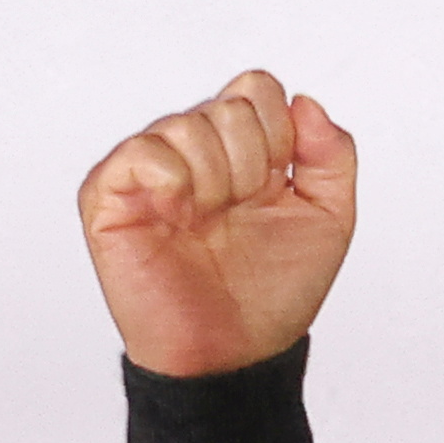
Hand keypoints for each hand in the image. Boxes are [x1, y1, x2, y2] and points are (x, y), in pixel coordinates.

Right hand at [79, 69, 359, 379]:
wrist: (235, 353)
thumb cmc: (273, 294)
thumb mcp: (330, 219)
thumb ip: (333, 155)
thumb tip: (305, 103)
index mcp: (241, 149)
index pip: (257, 89)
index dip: (278, 135)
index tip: (275, 188)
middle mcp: (193, 151)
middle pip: (229, 106)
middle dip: (250, 165)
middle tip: (237, 214)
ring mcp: (150, 171)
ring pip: (187, 125)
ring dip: (214, 182)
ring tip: (206, 223)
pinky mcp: (109, 197)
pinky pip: (140, 153)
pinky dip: (170, 181)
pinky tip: (178, 215)